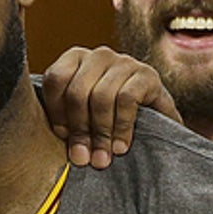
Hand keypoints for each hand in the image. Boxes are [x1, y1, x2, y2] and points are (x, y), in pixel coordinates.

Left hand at [41, 46, 180, 168]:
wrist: (156, 123)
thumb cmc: (109, 121)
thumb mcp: (82, 118)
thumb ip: (66, 124)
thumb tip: (59, 152)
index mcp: (76, 59)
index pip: (56, 79)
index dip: (57, 112)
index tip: (63, 138)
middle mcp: (99, 55)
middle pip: (77, 91)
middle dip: (79, 129)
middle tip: (83, 158)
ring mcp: (124, 62)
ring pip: (101, 96)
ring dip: (101, 132)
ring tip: (103, 157)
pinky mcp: (148, 75)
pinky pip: (126, 98)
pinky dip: (121, 126)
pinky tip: (120, 146)